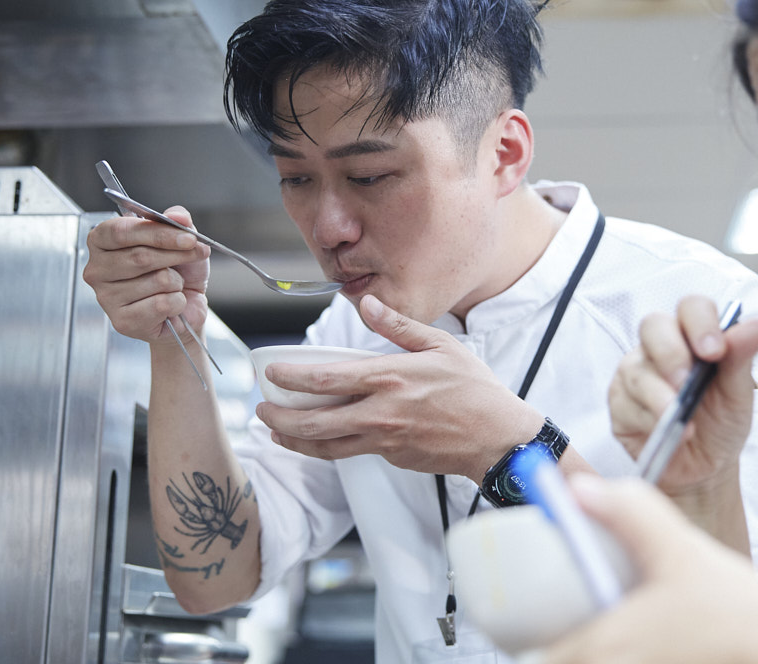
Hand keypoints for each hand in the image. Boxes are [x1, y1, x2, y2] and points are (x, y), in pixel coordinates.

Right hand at [83, 208, 211, 345]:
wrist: (186, 306)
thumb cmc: (177, 269)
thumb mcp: (180, 238)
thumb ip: (177, 220)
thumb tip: (178, 217)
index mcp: (101, 241)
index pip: (121, 231)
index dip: (157, 233)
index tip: (188, 237)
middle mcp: (97, 269)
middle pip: (140, 256)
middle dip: (176, 255)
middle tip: (195, 254)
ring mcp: (106, 297)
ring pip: (157, 281)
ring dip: (177, 282)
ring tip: (173, 285)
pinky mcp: (122, 321)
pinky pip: (162, 304)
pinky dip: (177, 302)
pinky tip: (170, 304)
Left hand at [255, 294, 542, 481]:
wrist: (497, 438)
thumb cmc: (474, 389)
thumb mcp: (440, 346)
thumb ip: (398, 326)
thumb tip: (367, 302)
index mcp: (389, 378)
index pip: (326, 378)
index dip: (292, 377)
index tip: (270, 373)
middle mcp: (380, 412)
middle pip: (315, 420)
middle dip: (280, 416)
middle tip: (260, 409)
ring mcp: (384, 439)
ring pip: (326, 445)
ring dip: (294, 439)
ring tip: (273, 431)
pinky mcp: (391, 456)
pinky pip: (350, 452)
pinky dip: (325, 447)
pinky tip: (314, 440)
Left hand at [537, 476, 757, 663]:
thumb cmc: (740, 614)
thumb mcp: (680, 550)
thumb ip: (629, 513)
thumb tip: (579, 488)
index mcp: (607, 646)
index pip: (539, 655)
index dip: (530, 631)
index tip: (529, 605)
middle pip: (561, 662)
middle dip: (558, 640)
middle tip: (563, 612)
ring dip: (587, 651)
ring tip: (600, 623)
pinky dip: (618, 654)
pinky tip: (638, 637)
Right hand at [608, 295, 757, 493]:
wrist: (705, 466)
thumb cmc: (721, 422)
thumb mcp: (739, 391)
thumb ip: (743, 355)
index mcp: (693, 335)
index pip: (691, 307)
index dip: (700, 323)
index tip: (714, 351)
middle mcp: (660, 346)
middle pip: (652, 325)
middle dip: (671, 353)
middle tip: (687, 382)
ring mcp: (635, 372)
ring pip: (636, 369)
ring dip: (660, 396)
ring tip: (683, 421)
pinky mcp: (619, 403)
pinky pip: (625, 403)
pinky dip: (649, 419)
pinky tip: (668, 432)